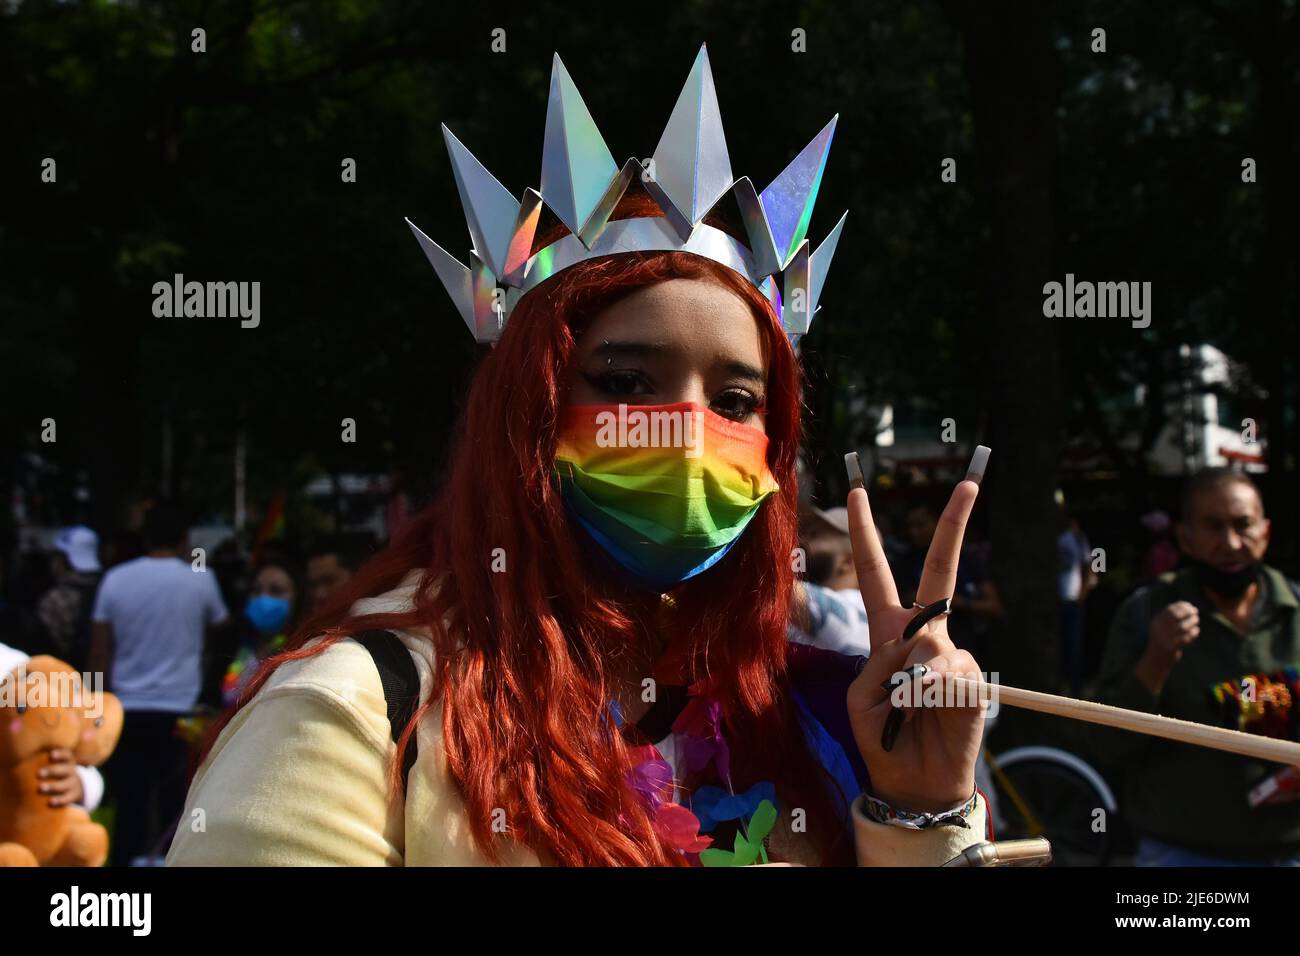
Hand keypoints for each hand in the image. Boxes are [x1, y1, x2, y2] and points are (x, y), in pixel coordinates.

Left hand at [38, 749, 84, 807]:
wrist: (76, 787)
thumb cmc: (58, 774)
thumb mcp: (57, 765)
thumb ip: (45, 762)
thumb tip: (23, 760)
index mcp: (68, 763)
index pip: (67, 756)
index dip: (60, 755)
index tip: (51, 754)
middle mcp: (71, 772)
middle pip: (65, 770)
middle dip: (52, 771)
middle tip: (39, 773)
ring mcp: (73, 784)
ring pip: (64, 785)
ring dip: (53, 786)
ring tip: (40, 787)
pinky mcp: (72, 796)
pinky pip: (67, 798)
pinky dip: (59, 800)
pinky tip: (50, 801)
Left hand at [844, 455, 987, 813]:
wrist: (912, 780)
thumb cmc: (881, 737)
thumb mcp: (865, 696)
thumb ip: (888, 663)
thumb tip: (928, 645)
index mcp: (886, 631)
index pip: (875, 573)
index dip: (864, 533)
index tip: (855, 492)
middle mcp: (922, 634)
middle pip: (939, 571)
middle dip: (954, 526)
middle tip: (970, 481)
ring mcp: (950, 654)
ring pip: (932, 642)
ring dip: (912, 681)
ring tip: (908, 711)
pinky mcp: (972, 678)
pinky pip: (951, 671)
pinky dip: (933, 692)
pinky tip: (932, 710)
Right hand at [1136, 601, 1198, 693]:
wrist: (1155, 661)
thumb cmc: (1162, 642)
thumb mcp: (1161, 628)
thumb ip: (1170, 619)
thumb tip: (1187, 608)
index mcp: (1155, 622)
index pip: (1169, 609)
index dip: (1181, 606)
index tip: (1190, 606)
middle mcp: (1158, 629)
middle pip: (1176, 616)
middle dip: (1187, 613)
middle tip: (1195, 613)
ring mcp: (1164, 638)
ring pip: (1182, 627)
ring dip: (1192, 622)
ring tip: (1196, 620)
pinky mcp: (1171, 648)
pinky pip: (1185, 638)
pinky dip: (1193, 634)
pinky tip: (1196, 631)